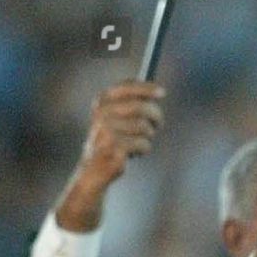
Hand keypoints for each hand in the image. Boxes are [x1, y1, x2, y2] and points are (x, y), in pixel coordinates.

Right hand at [54, 82, 165, 231]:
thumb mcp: (117, 118)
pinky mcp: (115, 147)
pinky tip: (134, 153)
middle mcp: (103, 114)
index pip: (127, 87)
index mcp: (102, 102)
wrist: (93, 169)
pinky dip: (144, 149)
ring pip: (144, 127)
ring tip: (139, 142)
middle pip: (141, 107)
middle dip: (155, 115)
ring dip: (148, 136)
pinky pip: (143, 143)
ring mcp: (108, 131)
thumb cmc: (111, 140)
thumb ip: (133, 103)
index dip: (147, 88)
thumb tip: (158, 93)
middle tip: (159, 123)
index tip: (162, 92)